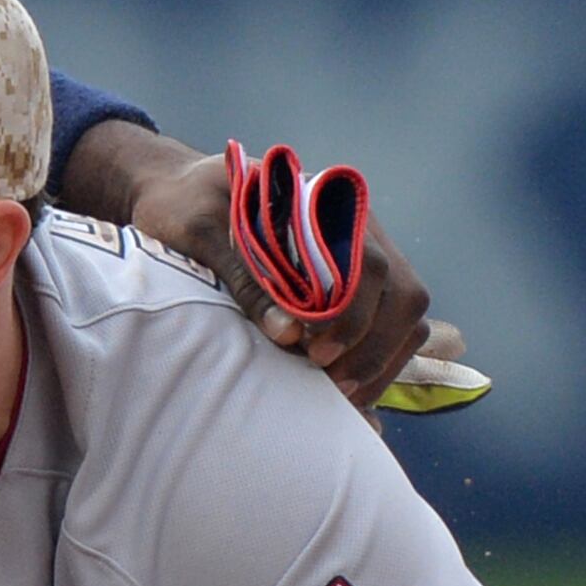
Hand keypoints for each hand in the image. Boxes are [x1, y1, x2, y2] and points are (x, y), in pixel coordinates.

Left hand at [123, 151, 438, 410]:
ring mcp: (362, 254)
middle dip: (374, 346)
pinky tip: (346, 387)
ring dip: (381, 359)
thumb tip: (288, 335)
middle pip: (404, 291)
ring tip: (339, 393)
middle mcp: (356, 226)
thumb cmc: (187, 206)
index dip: (352, 314)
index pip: (370, 263)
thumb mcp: (201, 234)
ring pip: (406, 312)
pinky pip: (392, 325)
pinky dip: (378, 360)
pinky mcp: (355, 284)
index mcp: (324, 201)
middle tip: (331, 383)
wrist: (180, 192)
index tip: (314, 350)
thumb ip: (245, 279)